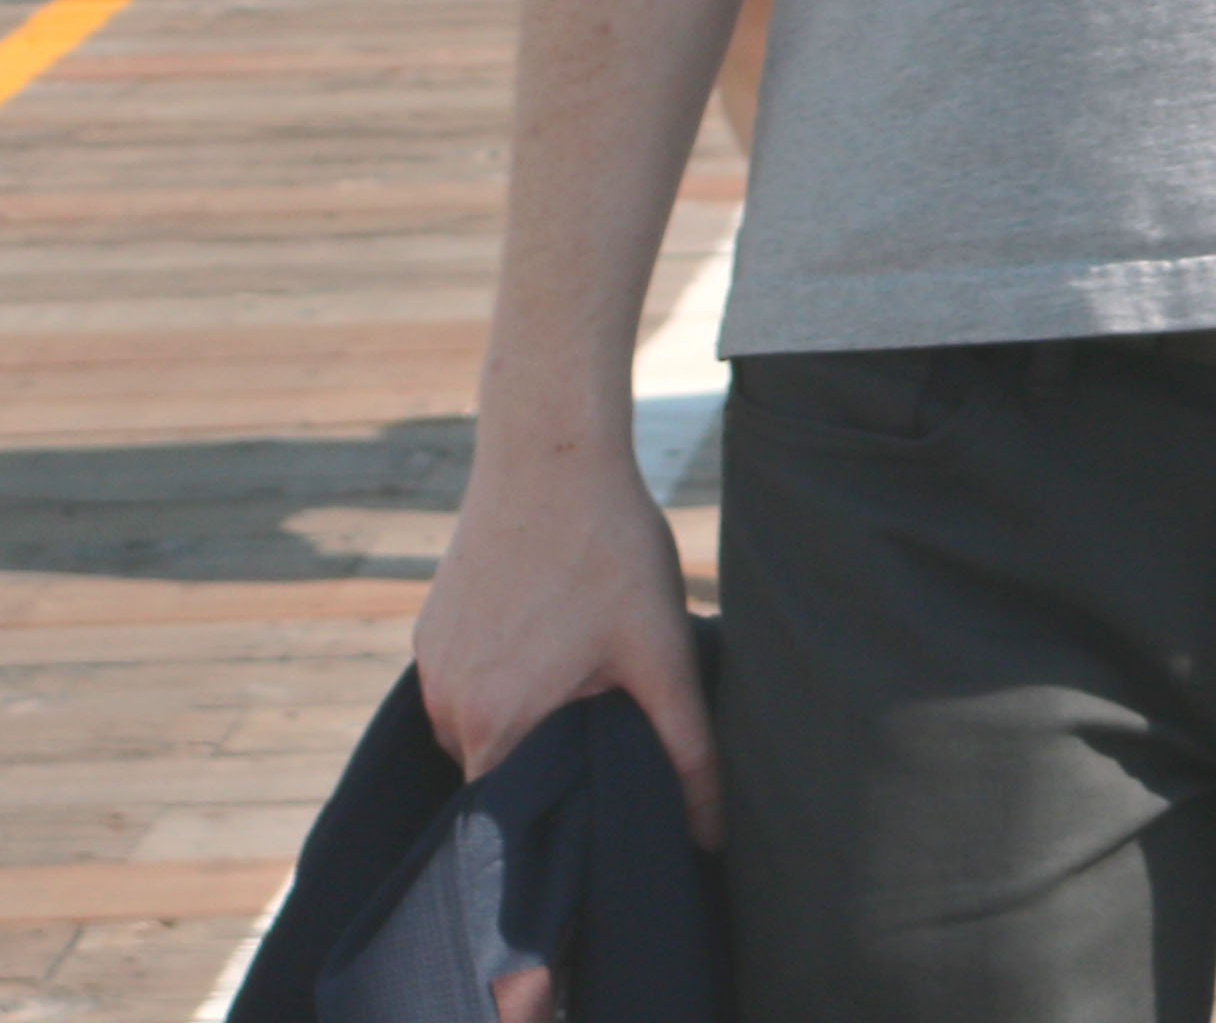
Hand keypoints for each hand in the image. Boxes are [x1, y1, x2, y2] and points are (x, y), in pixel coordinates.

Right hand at [417, 420, 717, 840]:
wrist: (550, 453)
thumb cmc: (610, 550)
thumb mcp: (662, 651)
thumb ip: (687, 750)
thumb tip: (711, 834)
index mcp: (490, 724)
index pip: (513, 818)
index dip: (560, 817)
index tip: (602, 801)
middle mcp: (444, 707)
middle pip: (499, 775)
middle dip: (552, 767)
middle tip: (609, 730)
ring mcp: (431, 668)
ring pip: (484, 729)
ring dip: (531, 719)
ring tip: (587, 679)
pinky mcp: (431, 632)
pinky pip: (470, 685)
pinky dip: (510, 680)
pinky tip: (556, 641)